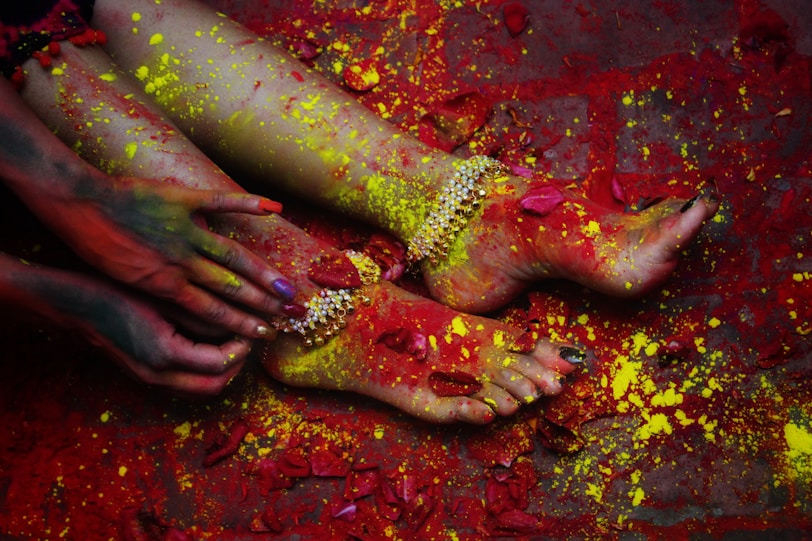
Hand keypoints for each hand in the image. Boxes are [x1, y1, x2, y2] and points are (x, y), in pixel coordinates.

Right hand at [4, 256, 258, 393]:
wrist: (75, 305)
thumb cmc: (118, 292)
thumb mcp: (167, 299)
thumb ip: (204, 315)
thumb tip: (239, 323)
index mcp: (165, 355)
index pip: (220, 363)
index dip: (242, 347)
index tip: (253, 327)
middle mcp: (158, 375)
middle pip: (215, 386)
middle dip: (239, 364)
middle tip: (250, 339)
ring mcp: (151, 380)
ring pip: (202, 390)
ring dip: (225, 372)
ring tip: (236, 344)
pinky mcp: (147, 377)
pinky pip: (187, 385)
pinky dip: (206, 373)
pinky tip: (213, 348)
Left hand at [53, 175, 293, 337]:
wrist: (75, 206)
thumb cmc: (94, 246)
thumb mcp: (124, 278)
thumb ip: (160, 287)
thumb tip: (187, 297)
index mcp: (165, 286)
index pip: (214, 312)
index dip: (243, 324)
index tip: (265, 333)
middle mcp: (181, 263)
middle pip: (232, 288)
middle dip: (263, 304)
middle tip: (290, 315)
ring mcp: (184, 232)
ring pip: (234, 256)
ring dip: (264, 273)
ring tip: (287, 287)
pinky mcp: (181, 201)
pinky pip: (220, 203)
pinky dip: (248, 204)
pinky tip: (276, 209)